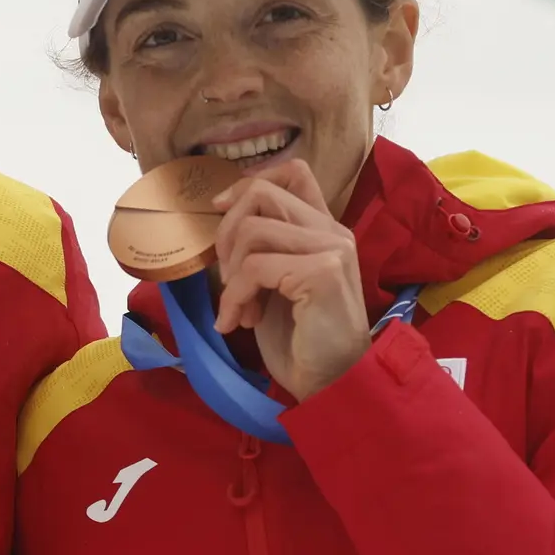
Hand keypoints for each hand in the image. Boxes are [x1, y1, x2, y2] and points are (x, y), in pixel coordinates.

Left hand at [209, 159, 370, 400]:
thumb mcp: (276, 282)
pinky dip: (234, 298)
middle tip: (226, 277)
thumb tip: (221, 215)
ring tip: (241, 308)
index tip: (221, 211)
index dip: (248, 182)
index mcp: (324, 228)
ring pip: (252, 230)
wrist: (331, 382)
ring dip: (231, 274)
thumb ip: (264, 247)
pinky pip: (254, 268)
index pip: (294, 171)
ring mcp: (331, 249)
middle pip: (261, 193)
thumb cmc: (301, 338)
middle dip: (225, 233)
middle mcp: (332, 231)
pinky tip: (239, 323)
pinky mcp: (322, 273)